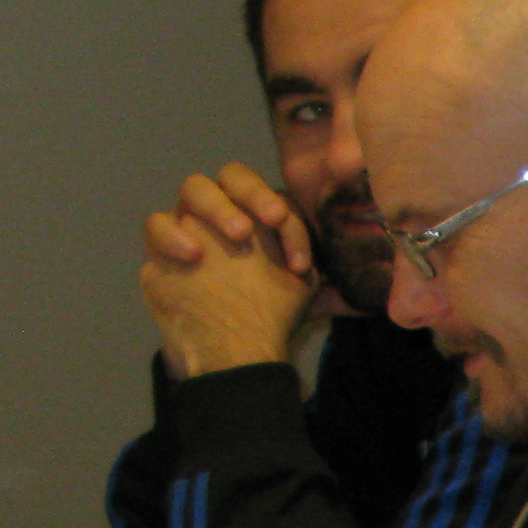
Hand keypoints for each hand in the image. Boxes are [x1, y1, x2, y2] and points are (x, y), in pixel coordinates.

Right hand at [140, 162, 321, 378]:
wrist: (229, 351)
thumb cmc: (267, 315)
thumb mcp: (303, 295)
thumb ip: (331, 283)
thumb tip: (371, 293)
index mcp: (257, 213)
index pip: (267, 192)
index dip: (278, 210)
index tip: (291, 247)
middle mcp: (223, 211)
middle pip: (229, 177)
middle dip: (249, 194)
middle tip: (266, 223)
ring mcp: (190, 224)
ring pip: (194, 189)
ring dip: (216, 206)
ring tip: (238, 236)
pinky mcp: (161, 248)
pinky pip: (156, 224)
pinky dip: (172, 233)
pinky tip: (193, 255)